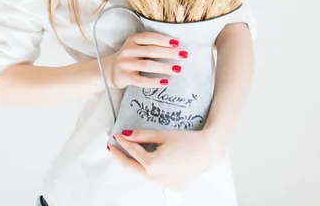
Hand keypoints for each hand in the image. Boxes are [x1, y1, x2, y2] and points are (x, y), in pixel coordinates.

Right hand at [102, 32, 185, 89]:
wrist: (108, 70)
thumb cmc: (129, 57)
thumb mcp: (136, 47)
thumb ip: (150, 45)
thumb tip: (175, 48)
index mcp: (132, 40)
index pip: (149, 38)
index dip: (163, 40)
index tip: (177, 43)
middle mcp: (128, 50)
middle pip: (151, 51)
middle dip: (169, 53)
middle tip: (183, 55)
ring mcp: (125, 64)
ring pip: (147, 65)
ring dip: (164, 67)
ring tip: (178, 69)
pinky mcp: (124, 77)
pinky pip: (141, 81)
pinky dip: (154, 82)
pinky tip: (165, 82)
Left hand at [107, 128, 225, 190]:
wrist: (207, 150)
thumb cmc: (187, 140)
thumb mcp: (162, 134)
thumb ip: (142, 135)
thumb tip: (127, 135)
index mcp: (152, 164)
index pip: (132, 151)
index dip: (123, 142)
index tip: (117, 135)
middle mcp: (156, 177)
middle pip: (131, 168)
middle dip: (120, 157)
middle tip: (112, 148)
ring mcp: (163, 184)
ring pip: (142, 174)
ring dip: (133, 164)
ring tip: (127, 153)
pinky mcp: (171, 185)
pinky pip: (154, 178)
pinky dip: (147, 169)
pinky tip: (146, 160)